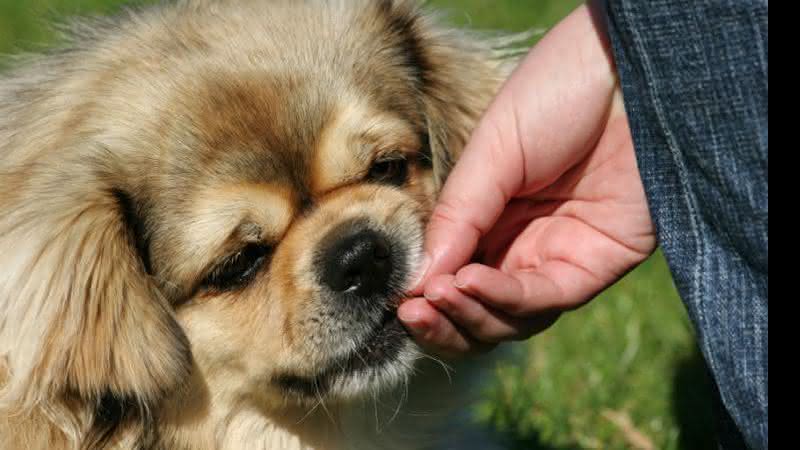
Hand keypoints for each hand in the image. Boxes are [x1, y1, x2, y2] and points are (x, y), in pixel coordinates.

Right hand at [398, 3, 656, 357]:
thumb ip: (457, 216)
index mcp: (493, 216)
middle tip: (409, 312)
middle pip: (479, 311)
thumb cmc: (557, 92)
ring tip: (434, 295)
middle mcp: (524, 245)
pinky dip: (503, 298)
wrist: (626, 67)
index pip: (453, 274)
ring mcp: (561, 257)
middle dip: (441, 320)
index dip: (424, 291)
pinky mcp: (598, 264)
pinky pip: (545, 298)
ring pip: (510, 319)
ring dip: (468, 315)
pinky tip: (469, 281)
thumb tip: (415, 280)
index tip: (396, 296)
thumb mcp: (491, 151)